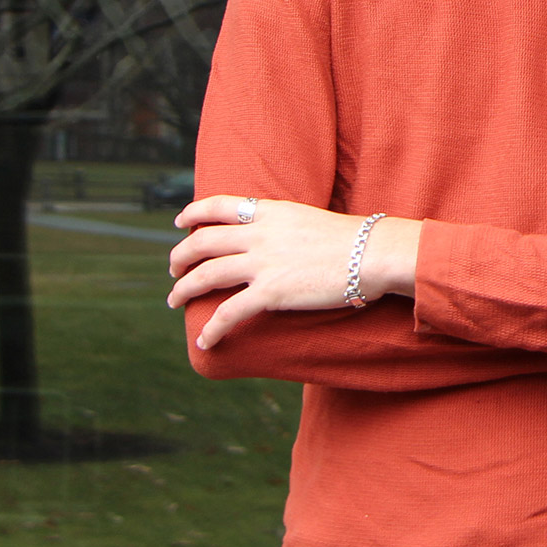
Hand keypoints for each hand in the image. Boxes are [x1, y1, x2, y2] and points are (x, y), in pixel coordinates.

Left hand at [166, 196, 419, 349]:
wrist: (372, 254)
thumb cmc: (354, 240)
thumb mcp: (311, 220)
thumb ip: (286, 226)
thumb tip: (280, 237)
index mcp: (271, 213)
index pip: (220, 206)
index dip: (194, 213)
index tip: (180, 223)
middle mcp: (260, 235)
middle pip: (204, 241)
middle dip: (180, 256)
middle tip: (173, 269)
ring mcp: (263, 263)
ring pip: (206, 275)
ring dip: (184, 289)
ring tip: (174, 300)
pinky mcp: (271, 293)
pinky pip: (229, 313)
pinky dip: (212, 329)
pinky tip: (205, 340)